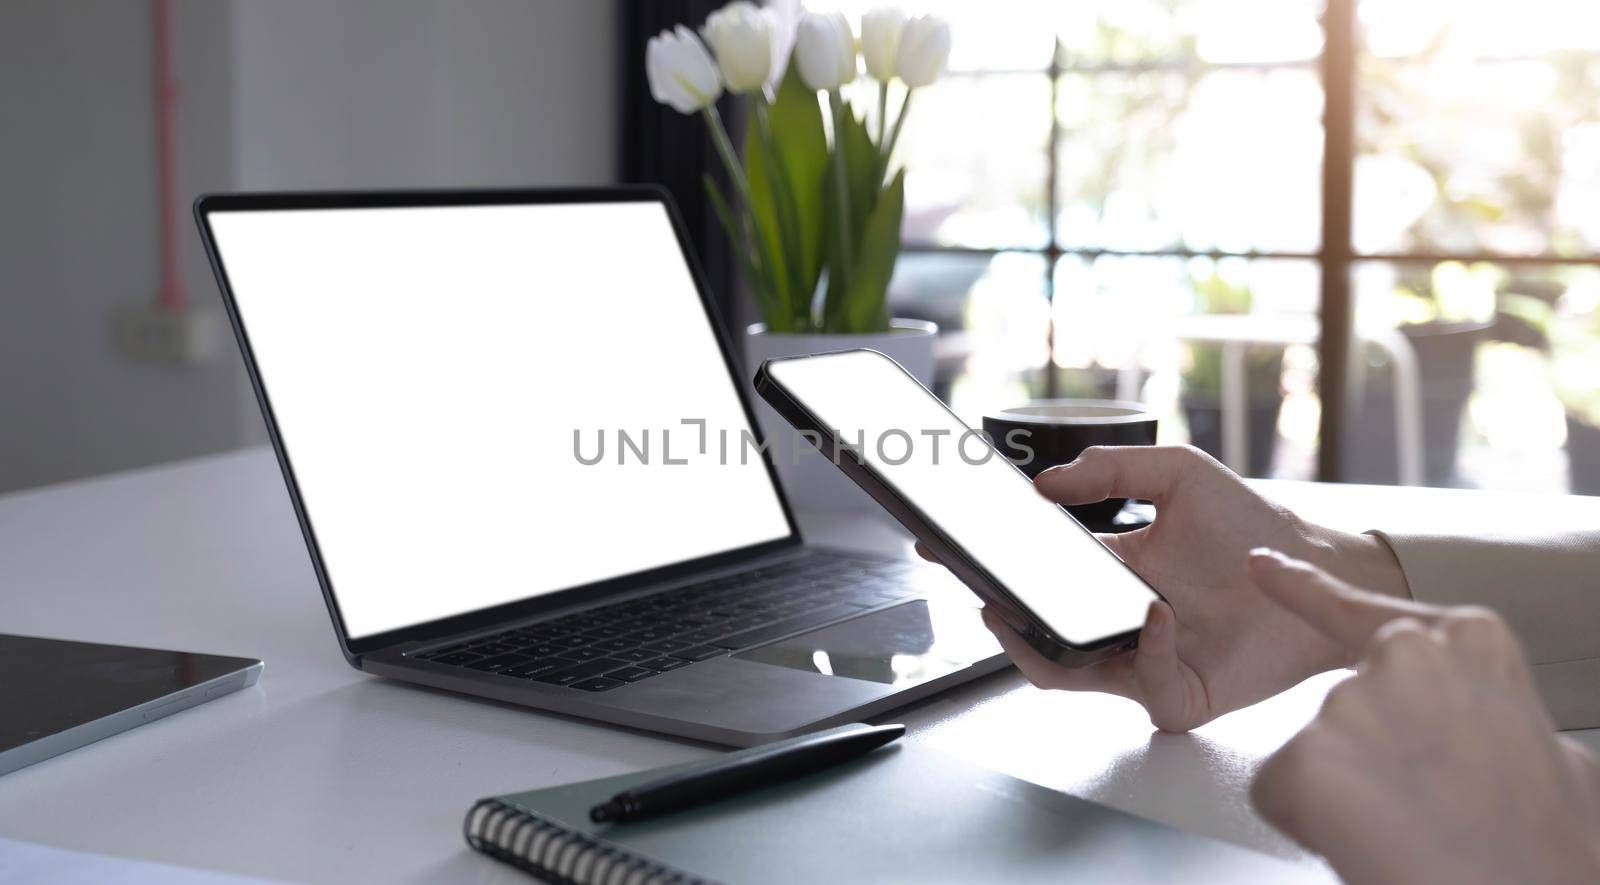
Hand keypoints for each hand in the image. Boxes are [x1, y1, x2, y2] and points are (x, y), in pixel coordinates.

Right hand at [926, 445, 1409, 730]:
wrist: (1319, 569)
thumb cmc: (1253, 526)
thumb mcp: (1178, 473)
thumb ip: (1113, 468)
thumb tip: (1046, 484)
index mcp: (1106, 571)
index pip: (1033, 575)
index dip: (988, 565)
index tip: (947, 545)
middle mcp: (1115, 620)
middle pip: (1033, 633)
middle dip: (997, 617)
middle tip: (982, 592)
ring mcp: (1142, 662)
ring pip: (1064, 676)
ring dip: (1044, 649)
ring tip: (1035, 615)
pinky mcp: (1178, 696)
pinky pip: (1141, 688)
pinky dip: (1144, 652)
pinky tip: (1157, 616)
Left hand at [1248, 550, 1599, 883]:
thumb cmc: (1547, 844)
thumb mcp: (1549, 753)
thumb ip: (1491, 710)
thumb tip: (1478, 720)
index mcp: (1470, 640)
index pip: (1363, 608)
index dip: (1305, 592)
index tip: (1262, 567)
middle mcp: (1403, 655)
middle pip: (1347, 702)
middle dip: (1367, 754)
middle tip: (1423, 806)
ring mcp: (1350, 702)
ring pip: (1316, 750)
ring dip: (1346, 794)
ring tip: (1412, 831)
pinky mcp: (1304, 758)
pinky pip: (1279, 790)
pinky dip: (1309, 823)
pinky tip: (1365, 841)